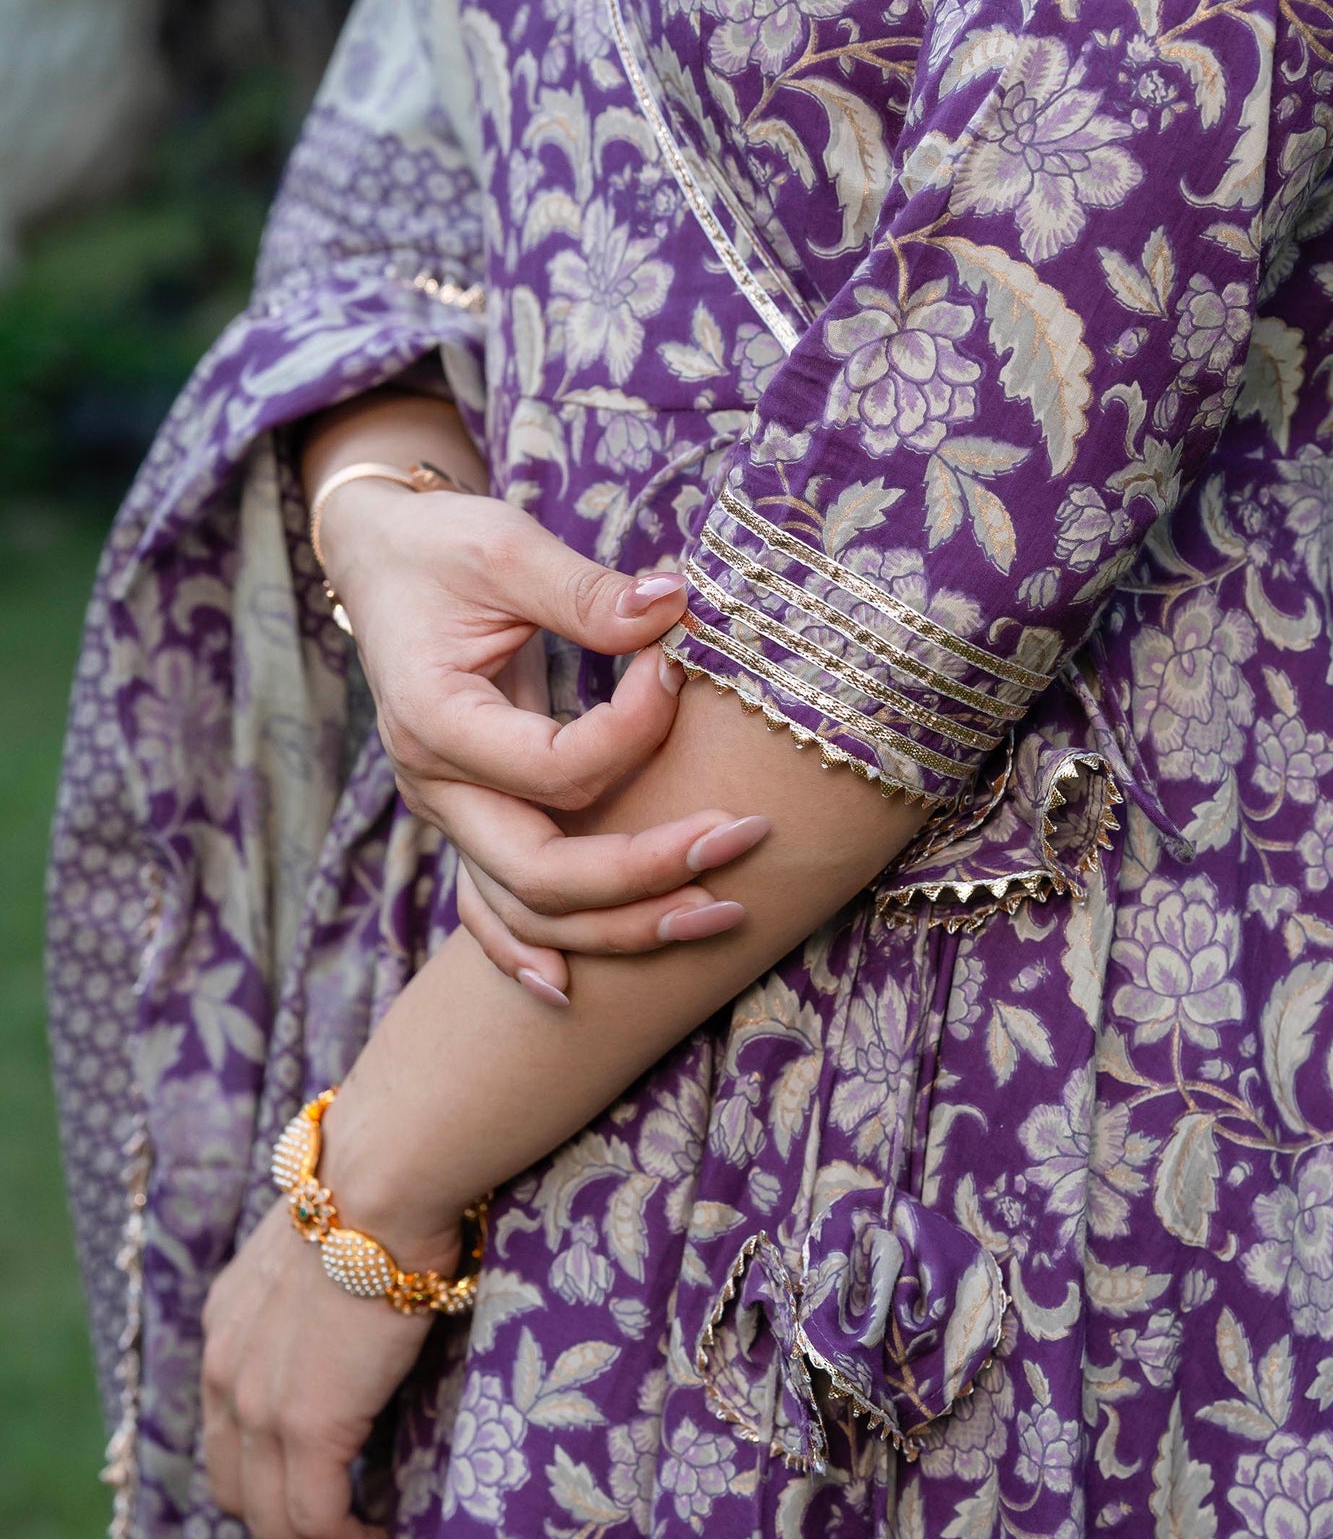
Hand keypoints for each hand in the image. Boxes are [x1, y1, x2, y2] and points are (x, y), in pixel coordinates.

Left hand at [201, 1200, 450, 1538]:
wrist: (380, 1187)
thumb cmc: (381, 1198)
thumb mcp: (327, 1250)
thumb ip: (328, 1293)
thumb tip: (371, 1311)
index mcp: (228, 1328)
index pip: (229, 1431)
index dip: (271, 1477)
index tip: (330, 1494)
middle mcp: (226, 1373)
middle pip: (237, 1491)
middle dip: (291, 1533)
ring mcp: (259, 1406)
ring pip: (274, 1522)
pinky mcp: (307, 1426)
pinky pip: (317, 1521)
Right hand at [326, 481, 770, 995]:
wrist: (379, 565)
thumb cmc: (440, 550)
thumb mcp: (505, 545)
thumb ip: (586, 589)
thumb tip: (675, 606)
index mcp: (436, 721)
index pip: (557, 770)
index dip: (635, 733)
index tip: (676, 668)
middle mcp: (435, 787)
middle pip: (544, 875)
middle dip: (652, 870)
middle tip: (746, 836)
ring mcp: (449, 818)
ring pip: (531, 913)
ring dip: (626, 926)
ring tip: (724, 912)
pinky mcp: (468, 824)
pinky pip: (494, 913)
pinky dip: (529, 955)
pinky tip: (574, 993)